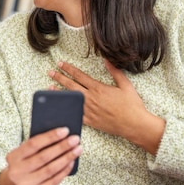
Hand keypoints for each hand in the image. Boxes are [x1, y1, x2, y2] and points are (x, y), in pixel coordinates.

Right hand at [0, 128, 81, 184]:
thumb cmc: (23, 165)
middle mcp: (18, 171)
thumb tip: (59, 136)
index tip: (65, 130)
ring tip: (77, 149)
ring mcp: (27, 184)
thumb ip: (36, 146)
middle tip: (75, 139)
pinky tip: (72, 162)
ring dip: (67, 158)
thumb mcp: (23, 154)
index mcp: (13, 157)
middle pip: (44, 157)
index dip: (50, 137)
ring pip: (51, 169)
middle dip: (62, 147)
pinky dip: (65, 170)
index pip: (33, 144)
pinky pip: (55, 180)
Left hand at [49, 60, 164, 153]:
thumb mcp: (125, 85)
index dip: (69, 69)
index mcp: (98, 88)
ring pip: (70, 100)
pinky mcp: (90, 121)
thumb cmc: (132, 105)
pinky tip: (59, 106)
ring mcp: (89, 110)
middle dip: (59, 78)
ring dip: (59, 93)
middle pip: (71, 86)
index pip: (79, 76)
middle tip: (50, 72)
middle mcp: (91, 98)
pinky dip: (65, 109)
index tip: (60, 64)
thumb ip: (115, 71)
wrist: (134, 124)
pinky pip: (74, 114)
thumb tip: (106, 60)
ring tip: (49, 88)